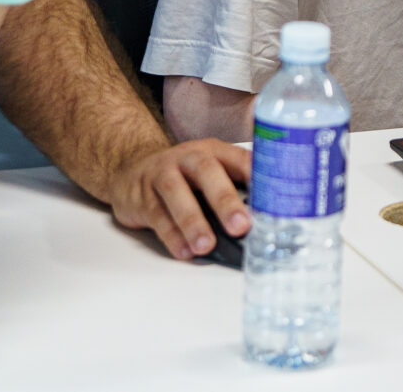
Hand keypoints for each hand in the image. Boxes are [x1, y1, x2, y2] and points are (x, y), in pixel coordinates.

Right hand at [106, 138, 251, 260]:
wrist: (131, 172)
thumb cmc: (181, 176)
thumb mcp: (207, 171)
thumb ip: (232, 188)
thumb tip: (262, 220)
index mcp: (211, 151)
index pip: (238, 158)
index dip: (255, 175)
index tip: (271, 198)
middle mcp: (186, 157)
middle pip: (206, 171)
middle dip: (224, 200)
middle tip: (240, 226)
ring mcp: (161, 174)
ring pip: (176, 193)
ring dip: (193, 221)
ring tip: (206, 245)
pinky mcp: (142, 197)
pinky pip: (156, 215)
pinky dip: (171, 236)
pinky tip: (184, 251)